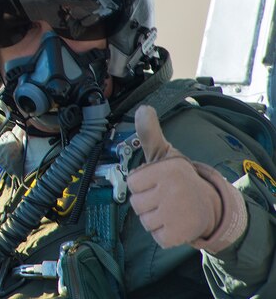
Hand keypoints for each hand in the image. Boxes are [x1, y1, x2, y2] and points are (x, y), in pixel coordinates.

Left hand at [127, 105, 246, 253]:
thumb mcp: (166, 154)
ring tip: (171, 210)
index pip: (132, 182)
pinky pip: (157, 237)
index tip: (158, 182)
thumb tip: (143, 109)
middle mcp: (174, 190)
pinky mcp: (180, 234)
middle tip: (166, 197)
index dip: (142, 184)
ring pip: (145, 222)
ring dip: (155, 219)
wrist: (212, 205)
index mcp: (168, 169)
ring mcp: (178, 213)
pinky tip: (177, 224)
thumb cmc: (181, 179)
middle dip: (147, 203)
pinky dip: (165, 234)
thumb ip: (149, 134)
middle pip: (136, 204)